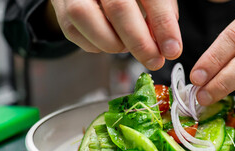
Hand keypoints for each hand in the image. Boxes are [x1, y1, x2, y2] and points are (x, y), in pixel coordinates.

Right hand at [50, 0, 181, 69]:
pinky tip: (109, 38)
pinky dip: (97, 45)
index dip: (163, 25)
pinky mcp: (61, 7)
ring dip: (115, 44)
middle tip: (154, 60)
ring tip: (127, 43)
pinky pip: (77, 34)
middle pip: (119, 9)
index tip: (172, 49)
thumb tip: (166, 44)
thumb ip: (161, 12)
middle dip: (140, 43)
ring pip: (91, 22)